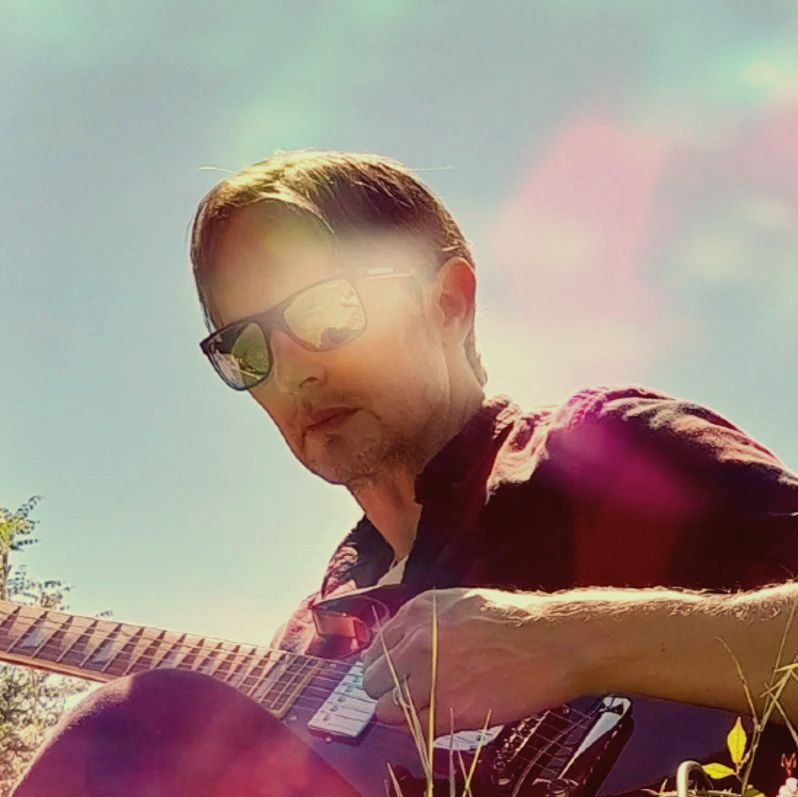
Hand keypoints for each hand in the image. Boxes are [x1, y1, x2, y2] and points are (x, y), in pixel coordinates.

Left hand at [361, 587, 590, 735]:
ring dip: (404, 714)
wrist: (551, 643)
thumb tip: (402, 646)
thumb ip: (425, 623)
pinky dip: (425, 730)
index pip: (375, 649)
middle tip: (411, 695)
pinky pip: (415, 730)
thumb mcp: (460, 603)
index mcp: (418, 611)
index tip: (395, 676)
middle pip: (373, 681)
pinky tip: (445, 718)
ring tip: (430, 708)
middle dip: (388, 691)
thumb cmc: (515, 622)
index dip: (384, 667)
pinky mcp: (448, 709)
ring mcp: (429, 675)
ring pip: (387, 710)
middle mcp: (416, 640)